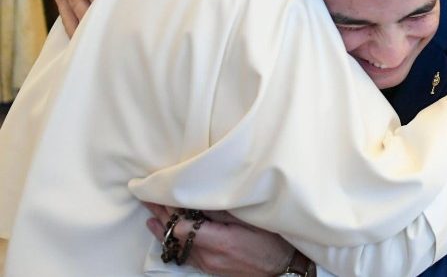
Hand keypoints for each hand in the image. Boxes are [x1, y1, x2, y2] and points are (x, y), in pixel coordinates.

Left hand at [144, 203, 293, 275]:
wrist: (282, 269)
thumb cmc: (273, 242)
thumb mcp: (252, 221)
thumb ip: (224, 212)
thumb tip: (200, 200)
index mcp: (219, 241)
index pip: (182, 226)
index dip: (170, 209)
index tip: (162, 193)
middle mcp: (209, 256)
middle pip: (177, 235)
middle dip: (162, 215)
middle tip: (148, 199)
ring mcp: (208, 265)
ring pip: (177, 246)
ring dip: (164, 228)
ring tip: (150, 215)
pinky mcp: (210, 268)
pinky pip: (185, 255)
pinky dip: (173, 242)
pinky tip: (166, 236)